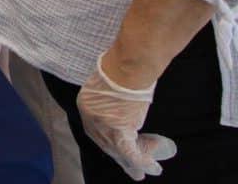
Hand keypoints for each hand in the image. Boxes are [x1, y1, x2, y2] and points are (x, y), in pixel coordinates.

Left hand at [76, 58, 177, 180]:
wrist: (128, 65)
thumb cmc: (122, 66)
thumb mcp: (108, 81)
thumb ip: (109, 97)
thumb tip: (120, 103)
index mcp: (85, 104)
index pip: (94, 128)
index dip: (107, 139)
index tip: (117, 146)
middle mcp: (90, 118)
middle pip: (105, 142)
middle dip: (118, 155)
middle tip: (129, 166)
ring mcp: (103, 127)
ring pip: (118, 151)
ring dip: (131, 164)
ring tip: (141, 173)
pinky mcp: (119, 132)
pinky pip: (131, 153)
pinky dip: (142, 162)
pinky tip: (152, 168)